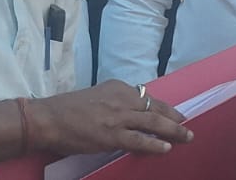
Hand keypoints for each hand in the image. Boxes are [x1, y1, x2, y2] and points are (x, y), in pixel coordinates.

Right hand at [28, 80, 193, 154]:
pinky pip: (139, 140)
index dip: (164, 107)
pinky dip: (154, 144)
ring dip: (173, 131)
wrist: (48, 118)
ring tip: (186, 137)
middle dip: (174, 118)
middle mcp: (122, 99)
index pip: (147, 97)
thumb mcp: (97, 96)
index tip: (174, 114)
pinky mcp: (112, 135)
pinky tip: (166, 148)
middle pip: (155, 108)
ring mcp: (118, 117)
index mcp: (118, 88)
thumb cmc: (67, 109)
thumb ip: (116, 102)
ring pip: (153, 123)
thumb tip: (132, 113)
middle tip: (187, 124)